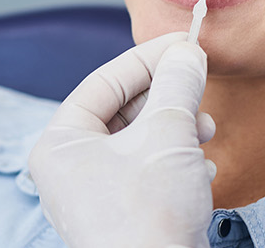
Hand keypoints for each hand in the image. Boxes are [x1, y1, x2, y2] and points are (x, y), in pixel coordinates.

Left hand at [30, 32, 218, 247]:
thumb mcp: (168, 136)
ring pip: (138, 143)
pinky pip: (146, 174)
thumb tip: (187, 53)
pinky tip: (204, 166)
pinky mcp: (120, 218)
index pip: (104, 82)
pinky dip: (175, 162)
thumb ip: (178, 86)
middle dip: (167, 99)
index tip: (187, 45)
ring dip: (177, 130)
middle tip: (200, 89)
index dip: (149, 59)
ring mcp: (92, 196)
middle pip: (121, 111)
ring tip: (206, 132)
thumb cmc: (149, 215)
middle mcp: (67, 168)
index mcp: (59, 143)